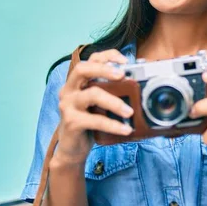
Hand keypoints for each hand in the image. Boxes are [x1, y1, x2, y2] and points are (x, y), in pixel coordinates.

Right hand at [55, 49, 133, 164]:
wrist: (72, 149)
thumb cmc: (89, 123)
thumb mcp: (99, 105)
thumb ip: (111, 93)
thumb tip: (138, 86)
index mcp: (77, 82)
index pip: (90, 60)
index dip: (107, 56)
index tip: (125, 60)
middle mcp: (69, 90)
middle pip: (82, 69)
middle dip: (104, 69)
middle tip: (122, 75)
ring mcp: (68, 105)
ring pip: (92, 95)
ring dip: (114, 101)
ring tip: (130, 111)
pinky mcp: (71, 122)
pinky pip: (95, 120)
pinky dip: (113, 124)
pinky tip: (126, 129)